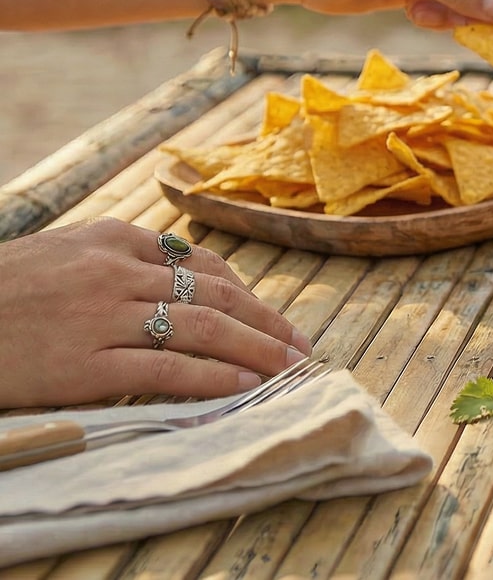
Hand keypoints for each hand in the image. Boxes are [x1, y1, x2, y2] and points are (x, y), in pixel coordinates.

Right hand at [0, 219, 312, 407]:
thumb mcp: (58, 254)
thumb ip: (115, 260)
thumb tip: (176, 277)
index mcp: (110, 239)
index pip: (199, 264)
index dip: (245, 292)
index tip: (270, 315)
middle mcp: (114, 272)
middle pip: (215, 295)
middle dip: (266, 321)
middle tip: (300, 345)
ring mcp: (102, 317)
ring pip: (203, 329)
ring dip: (256, 349)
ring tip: (288, 367)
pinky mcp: (84, 364)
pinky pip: (166, 369)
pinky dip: (213, 378)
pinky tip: (244, 386)